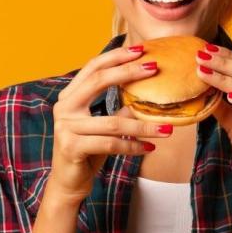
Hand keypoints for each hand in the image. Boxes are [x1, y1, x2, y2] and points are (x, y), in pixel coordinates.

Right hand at [49, 45, 172, 205]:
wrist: (68, 183)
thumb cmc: (88, 150)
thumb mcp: (103, 125)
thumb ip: (118, 109)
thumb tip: (146, 94)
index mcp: (69, 96)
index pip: (92, 67)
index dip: (115, 56)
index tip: (140, 50)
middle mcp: (64, 107)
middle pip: (98, 81)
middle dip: (128, 72)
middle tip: (154, 68)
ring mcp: (66, 127)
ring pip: (113, 122)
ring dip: (144, 126)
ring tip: (167, 128)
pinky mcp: (72, 147)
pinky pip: (110, 144)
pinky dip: (133, 146)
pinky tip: (149, 148)